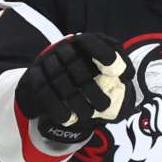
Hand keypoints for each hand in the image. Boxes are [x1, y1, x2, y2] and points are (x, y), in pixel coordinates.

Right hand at [17, 32, 135, 144]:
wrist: (49, 80)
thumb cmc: (84, 72)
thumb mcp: (103, 66)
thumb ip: (118, 67)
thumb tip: (128, 73)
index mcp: (82, 41)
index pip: (91, 42)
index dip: (105, 55)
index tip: (118, 72)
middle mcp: (63, 47)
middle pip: (79, 69)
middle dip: (94, 91)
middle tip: (105, 107)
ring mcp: (46, 61)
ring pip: (63, 84)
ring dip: (78, 104)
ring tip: (89, 117)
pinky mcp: (33, 76)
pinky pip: (45, 93)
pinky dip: (58, 109)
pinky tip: (69, 119)